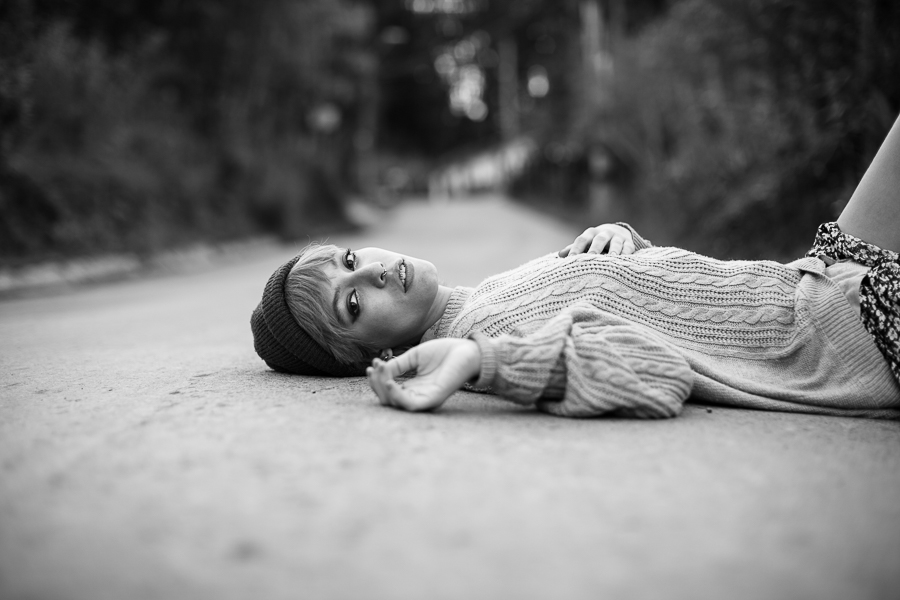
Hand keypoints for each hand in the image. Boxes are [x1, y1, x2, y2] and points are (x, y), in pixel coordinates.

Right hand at [366, 339, 481, 411]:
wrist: (467, 350)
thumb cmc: (443, 353)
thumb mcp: (415, 357)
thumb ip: (398, 365)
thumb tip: (379, 370)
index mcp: (413, 387)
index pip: (389, 391)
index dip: (377, 380)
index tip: (372, 365)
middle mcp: (418, 395)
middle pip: (389, 399)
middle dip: (377, 385)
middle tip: (374, 368)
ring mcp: (425, 399)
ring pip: (396, 404)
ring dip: (383, 389)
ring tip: (380, 372)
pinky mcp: (433, 399)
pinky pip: (410, 404)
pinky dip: (396, 396)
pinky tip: (390, 382)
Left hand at [558, 223, 634, 256]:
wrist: (617, 232)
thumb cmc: (596, 242)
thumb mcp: (586, 242)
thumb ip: (574, 248)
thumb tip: (559, 255)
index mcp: (591, 233)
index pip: (582, 240)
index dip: (576, 248)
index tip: (571, 258)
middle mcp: (604, 233)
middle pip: (599, 239)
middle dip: (595, 248)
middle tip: (591, 256)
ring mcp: (617, 237)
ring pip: (616, 243)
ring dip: (614, 250)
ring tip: (613, 257)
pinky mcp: (629, 242)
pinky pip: (628, 247)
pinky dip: (627, 253)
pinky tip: (624, 261)